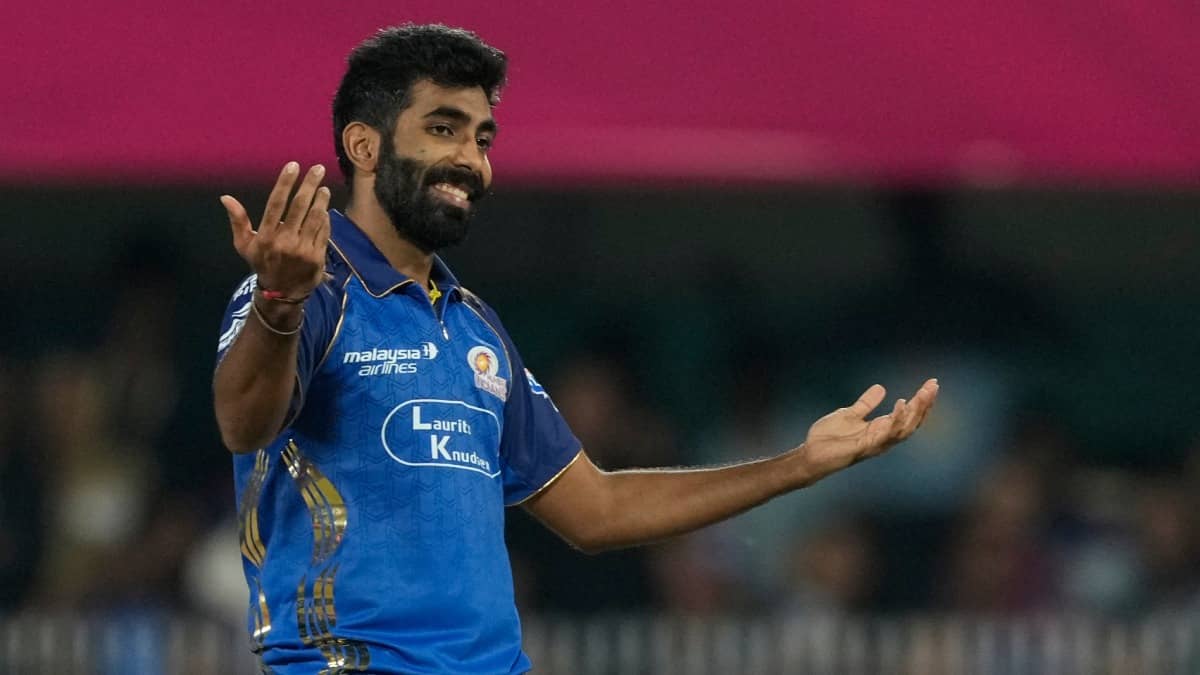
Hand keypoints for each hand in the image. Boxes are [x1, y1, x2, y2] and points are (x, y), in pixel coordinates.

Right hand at [221, 162, 330, 296]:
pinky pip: (324, 232)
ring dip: (321, 199)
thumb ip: (238, 220)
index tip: (293, 166)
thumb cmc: (262, 264)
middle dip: (309, 185)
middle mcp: (285, 242)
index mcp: (266, 236)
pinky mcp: (317, 257)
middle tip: (317, 169)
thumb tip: (226, 198)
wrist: (282, 294)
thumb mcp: (244, 245)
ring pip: (315, 218)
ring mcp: (303, 250)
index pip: (276, 204)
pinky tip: (325, 208)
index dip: (285, 183)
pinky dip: (325, 218)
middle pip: (299, 207)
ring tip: (324, 187)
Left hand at [798, 379, 939, 481]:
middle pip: (911, 422)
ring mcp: (876, 444)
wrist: (810, 454)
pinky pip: (886, 434)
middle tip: (934, 385)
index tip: (931, 384)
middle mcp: (883, 438)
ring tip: (924, 393)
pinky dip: (895, 419)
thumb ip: (866, 404)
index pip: (908, 415)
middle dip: (924, 404)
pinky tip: (901, 403)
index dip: (921, 402)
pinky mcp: (865, 447)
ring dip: (915, 411)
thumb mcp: (849, 414)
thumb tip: (882, 387)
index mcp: (881, 429)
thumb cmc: (829, 438)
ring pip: (904, 428)